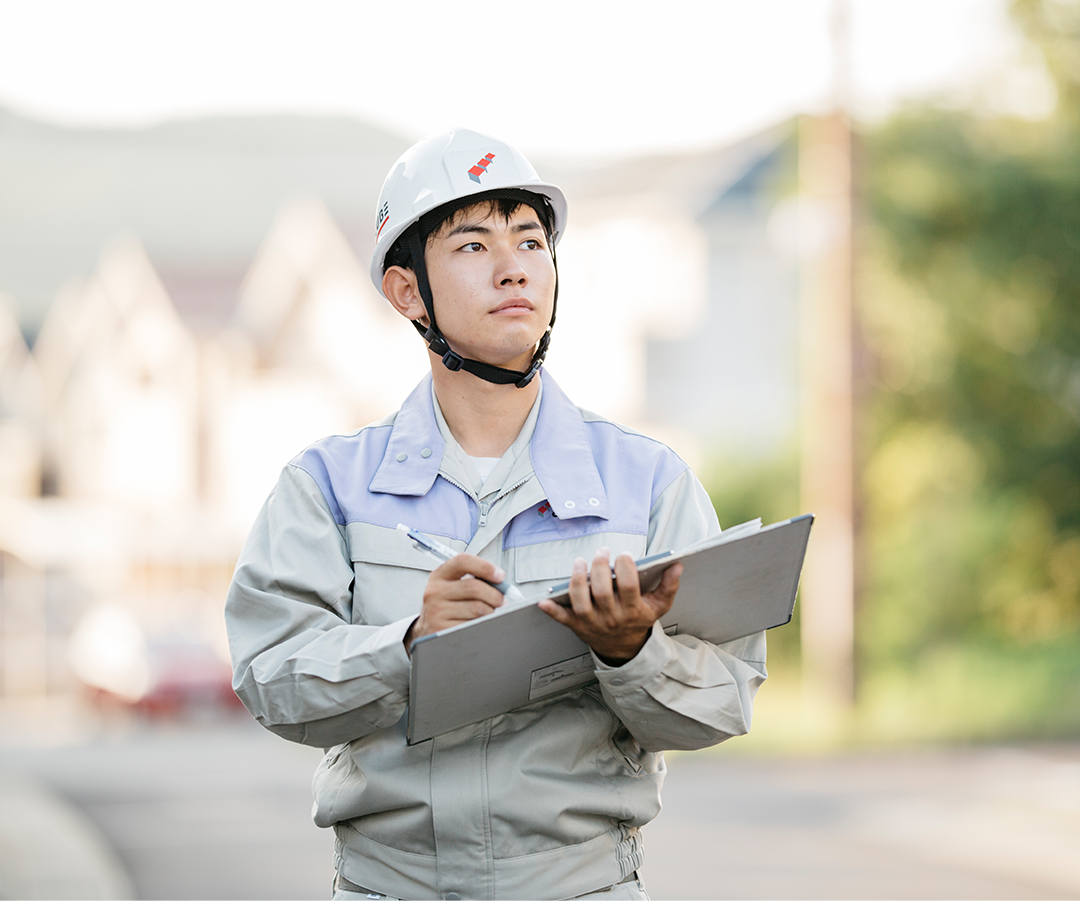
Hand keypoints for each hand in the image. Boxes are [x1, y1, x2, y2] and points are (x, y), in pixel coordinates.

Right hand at [405, 554, 505, 652]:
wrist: (428, 629)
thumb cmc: (448, 605)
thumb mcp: (454, 586)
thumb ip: (475, 580)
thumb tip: (502, 584)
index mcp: (440, 575)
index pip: (463, 562)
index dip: (485, 567)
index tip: (500, 576)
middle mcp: (435, 591)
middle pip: (474, 587)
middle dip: (495, 595)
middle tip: (502, 600)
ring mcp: (436, 611)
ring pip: (477, 608)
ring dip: (491, 612)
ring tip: (491, 613)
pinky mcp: (441, 630)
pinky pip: (473, 626)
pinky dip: (482, 625)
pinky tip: (480, 624)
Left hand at [538, 548, 681, 664]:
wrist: (625, 649)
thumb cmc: (639, 621)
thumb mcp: (659, 606)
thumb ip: (669, 586)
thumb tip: (677, 565)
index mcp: (632, 611)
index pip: (629, 587)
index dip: (626, 568)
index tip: (624, 555)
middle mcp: (611, 617)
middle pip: (602, 592)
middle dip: (600, 569)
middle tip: (601, 553)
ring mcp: (592, 623)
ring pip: (581, 602)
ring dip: (577, 581)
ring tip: (580, 562)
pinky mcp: (577, 626)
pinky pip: (563, 619)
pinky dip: (552, 610)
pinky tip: (544, 599)